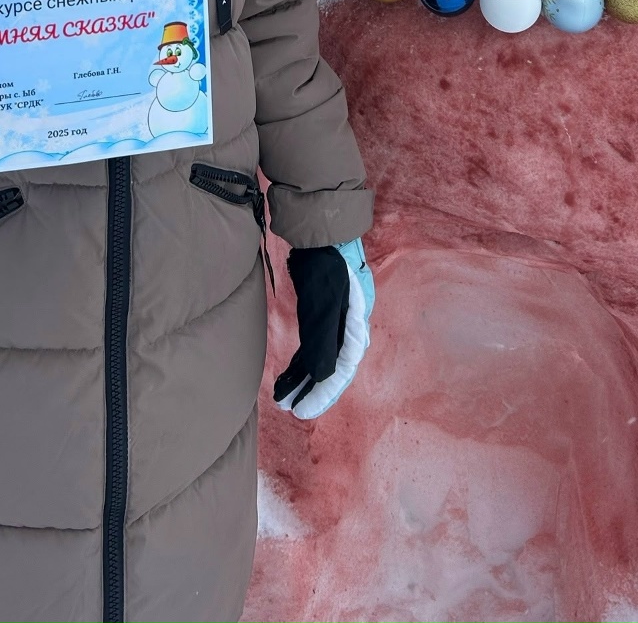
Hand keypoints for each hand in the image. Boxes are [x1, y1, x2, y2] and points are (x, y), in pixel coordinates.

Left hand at [273, 238, 372, 419]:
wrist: (322, 226)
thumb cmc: (327, 260)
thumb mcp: (326, 299)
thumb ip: (325, 336)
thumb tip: (321, 375)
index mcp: (356, 324)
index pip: (341, 369)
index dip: (322, 393)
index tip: (301, 412)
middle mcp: (349, 324)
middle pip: (332, 367)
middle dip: (311, 390)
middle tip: (290, 410)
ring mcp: (336, 316)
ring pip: (320, 357)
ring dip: (302, 377)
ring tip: (281, 397)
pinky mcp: (321, 309)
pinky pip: (312, 343)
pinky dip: (300, 361)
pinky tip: (286, 374)